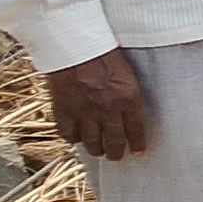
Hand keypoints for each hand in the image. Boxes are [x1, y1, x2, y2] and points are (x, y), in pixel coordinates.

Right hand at [43, 46, 146, 160]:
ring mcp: (84, 112)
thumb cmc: (103, 52)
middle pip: (114, 142)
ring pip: (92, 143)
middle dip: (117, 153)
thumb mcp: (127, 72)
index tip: (138, 153)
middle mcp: (107, 109)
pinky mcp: (64, 111)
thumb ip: (128, 94)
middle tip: (117, 156)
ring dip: (97, 149)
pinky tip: (77, 137)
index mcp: (128, 98)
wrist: (73, 44)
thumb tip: (130, 112)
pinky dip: (73, 138)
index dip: (137, 145)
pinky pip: (69, 135)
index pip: (136, 130)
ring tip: (99, 150)